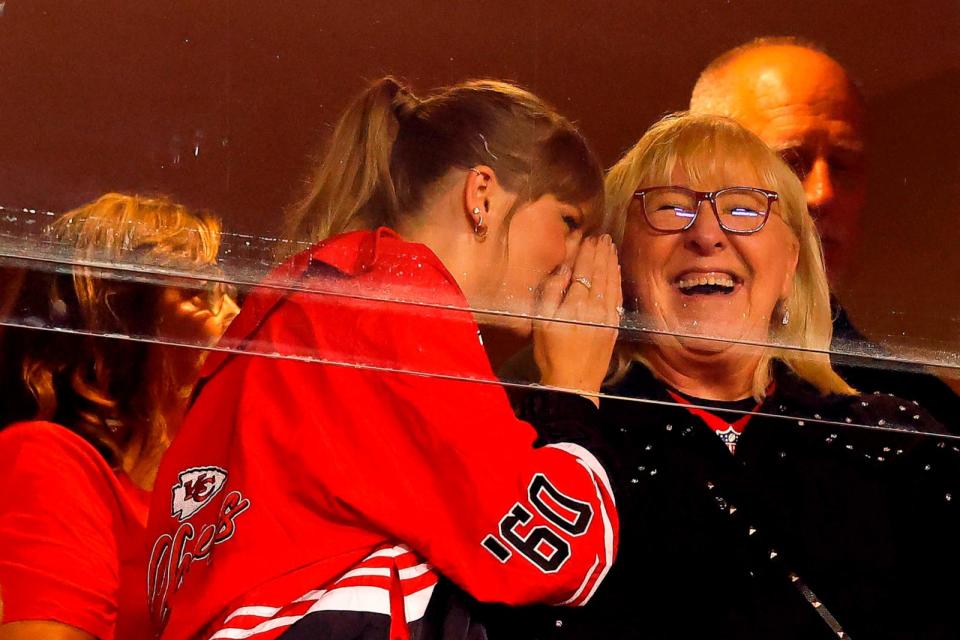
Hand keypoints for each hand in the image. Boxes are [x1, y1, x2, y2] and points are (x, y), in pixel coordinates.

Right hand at [533, 235, 621, 405]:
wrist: (573, 384)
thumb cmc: (551, 354)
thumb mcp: (541, 322)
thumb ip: (551, 292)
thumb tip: (564, 269)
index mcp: (575, 304)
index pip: (583, 270)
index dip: (586, 252)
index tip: (588, 237)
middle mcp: (596, 307)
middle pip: (600, 272)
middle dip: (601, 253)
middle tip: (603, 236)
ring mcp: (608, 316)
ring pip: (612, 282)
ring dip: (611, 262)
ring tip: (610, 247)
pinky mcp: (614, 326)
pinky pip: (617, 296)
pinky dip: (617, 279)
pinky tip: (616, 271)